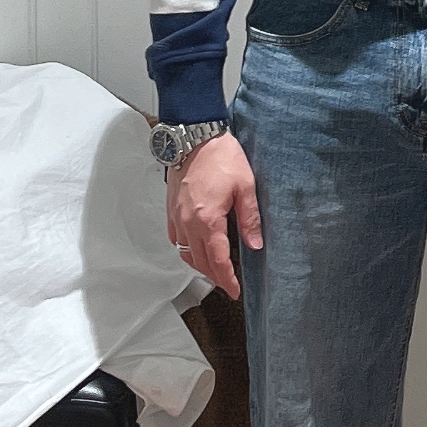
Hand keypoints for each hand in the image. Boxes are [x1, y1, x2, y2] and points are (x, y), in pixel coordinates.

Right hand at [166, 134, 261, 299]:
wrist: (194, 135)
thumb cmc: (220, 156)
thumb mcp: (245, 186)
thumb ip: (250, 218)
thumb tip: (255, 244)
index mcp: (207, 220)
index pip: (217, 260)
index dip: (227, 280)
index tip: (234, 291)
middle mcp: (188, 222)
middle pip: (199, 261)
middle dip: (214, 276)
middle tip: (227, 284)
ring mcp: (177, 216)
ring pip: (184, 252)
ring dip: (199, 265)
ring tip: (214, 270)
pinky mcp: (171, 208)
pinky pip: (175, 238)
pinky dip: (185, 249)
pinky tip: (194, 248)